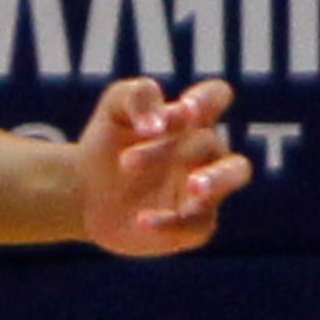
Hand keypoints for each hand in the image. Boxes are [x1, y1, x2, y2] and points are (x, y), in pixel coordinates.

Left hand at [76, 77, 249, 256]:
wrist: (87, 193)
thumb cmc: (108, 142)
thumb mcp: (113, 109)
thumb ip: (137, 97)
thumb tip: (158, 125)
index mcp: (188, 118)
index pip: (216, 95)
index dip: (207, 99)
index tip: (184, 109)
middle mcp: (203, 151)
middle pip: (211, 142)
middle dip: (178, 149)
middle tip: (128, 161)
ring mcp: (204, 187)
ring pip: (233, 175)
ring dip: (215, 179)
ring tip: (193, 187)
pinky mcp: (197, 223)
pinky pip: (194, 223)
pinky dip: (169, 222)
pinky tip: (141, 220)